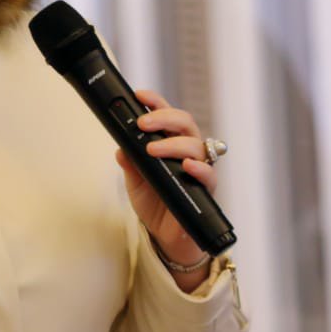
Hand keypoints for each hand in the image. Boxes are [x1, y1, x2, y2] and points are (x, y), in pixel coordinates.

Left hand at [113, 89, 217, 267]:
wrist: (166, 236)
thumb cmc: (155, 204)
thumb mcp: (135, 182)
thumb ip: (130, 164)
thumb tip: (120, 148)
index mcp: (170, 144)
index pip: (167, 116)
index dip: (156, 102)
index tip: (139, 95)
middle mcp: (187, 152)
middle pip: (185, 123)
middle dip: (164, 117)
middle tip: (143, 123)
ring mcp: (199, 169)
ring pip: (196, 145)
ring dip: (173, 143)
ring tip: (152, 149)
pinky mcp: (206, 190)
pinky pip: (209, 174)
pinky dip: (199, 168)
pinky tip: (186, 166)